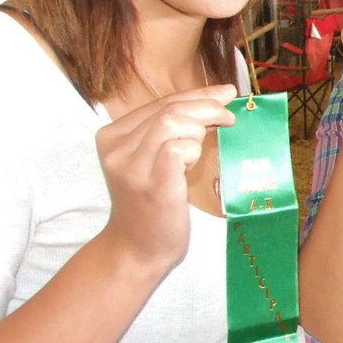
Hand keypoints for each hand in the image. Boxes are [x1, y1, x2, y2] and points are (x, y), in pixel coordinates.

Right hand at [95, 84, 237, 273]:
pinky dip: (193, 150)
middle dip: (207, 106)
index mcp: (112, 136)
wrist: (137, 249)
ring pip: (172, 123)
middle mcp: (116, 148)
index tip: (225, 93)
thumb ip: (174, 130)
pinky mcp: (151, 184)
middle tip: (230, 115)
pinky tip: (193, 164)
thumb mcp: (154, 159)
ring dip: (198, 130)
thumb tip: (218, 100)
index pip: (161, 102)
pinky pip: (177, 149)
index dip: (197, 94)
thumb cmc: (153, 202)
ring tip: (204, 147)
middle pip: (169, 109)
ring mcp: (131, 167)